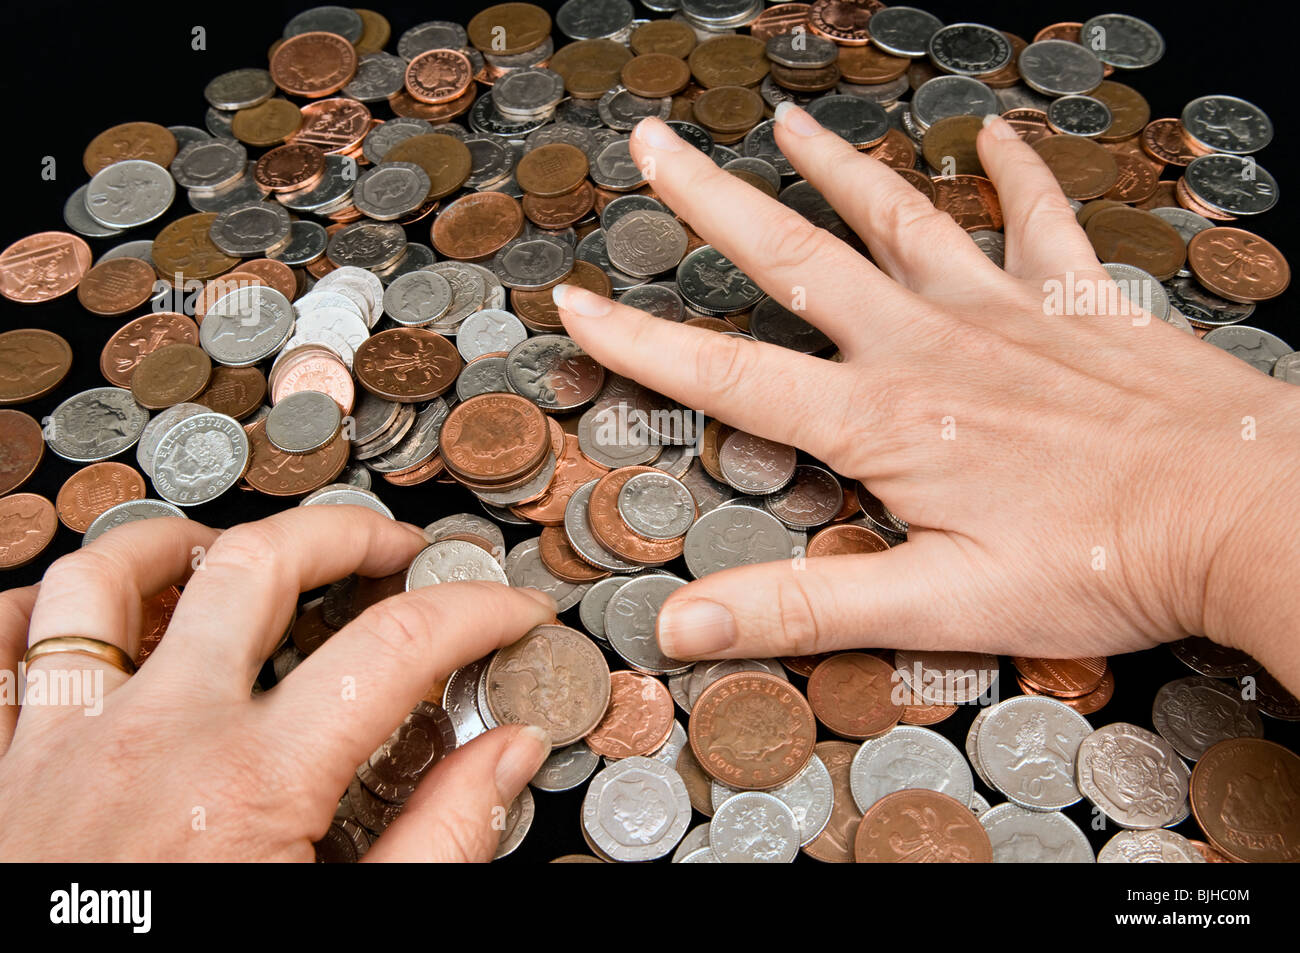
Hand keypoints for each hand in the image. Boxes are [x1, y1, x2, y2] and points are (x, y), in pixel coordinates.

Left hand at [0, 507, 554, 860]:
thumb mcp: (352, 927)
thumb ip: (442, 839)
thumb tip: (508, 754)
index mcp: (255, 785)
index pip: (398, 645)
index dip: (475, 611)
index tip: (506, 613)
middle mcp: (154, 738)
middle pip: (258, 565)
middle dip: (344, 532)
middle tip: (390, 547)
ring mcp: (61, 746)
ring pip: (103, 580)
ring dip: (177, 545)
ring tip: (229, 552)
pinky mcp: (2, 770)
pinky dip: (40, 611)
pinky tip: (92, 616)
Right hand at [555, 108, 1299, 691]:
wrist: (1246, 512)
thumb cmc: (1100, 566)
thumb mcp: (936, 605)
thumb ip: (804, 608)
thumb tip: (684, 627)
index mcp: (882, 420)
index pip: (728, 374)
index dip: (638, 340)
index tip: (573, 299)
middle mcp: (927, 345)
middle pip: (796, 259)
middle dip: (712, 201)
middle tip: (655, 145)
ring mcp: (1003, 310)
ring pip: (898, 219)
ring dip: (835, 169)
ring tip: (786, 123)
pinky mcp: (1076, 302)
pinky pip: (1036, 220)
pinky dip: (1014, 173)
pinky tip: (994, 135)